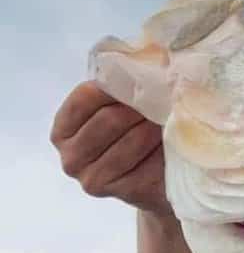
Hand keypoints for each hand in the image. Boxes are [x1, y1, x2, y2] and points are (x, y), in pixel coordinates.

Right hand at [51, 81, 170, 214]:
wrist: (160, 184)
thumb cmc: (141, 139)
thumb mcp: (126, 109)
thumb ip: (121, 89)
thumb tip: (140, 59)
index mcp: (64, 131)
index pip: (84, 99)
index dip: (116, 87)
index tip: (144, 80)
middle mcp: (71, 157)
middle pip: (108, 119)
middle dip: (141, 107)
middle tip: (166, 101)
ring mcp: (92, 178)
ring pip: (130, 140)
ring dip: (155, 127)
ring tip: (170, 120)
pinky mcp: (121, 192)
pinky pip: (145, 162)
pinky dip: (161, 149)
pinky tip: (171, 144)